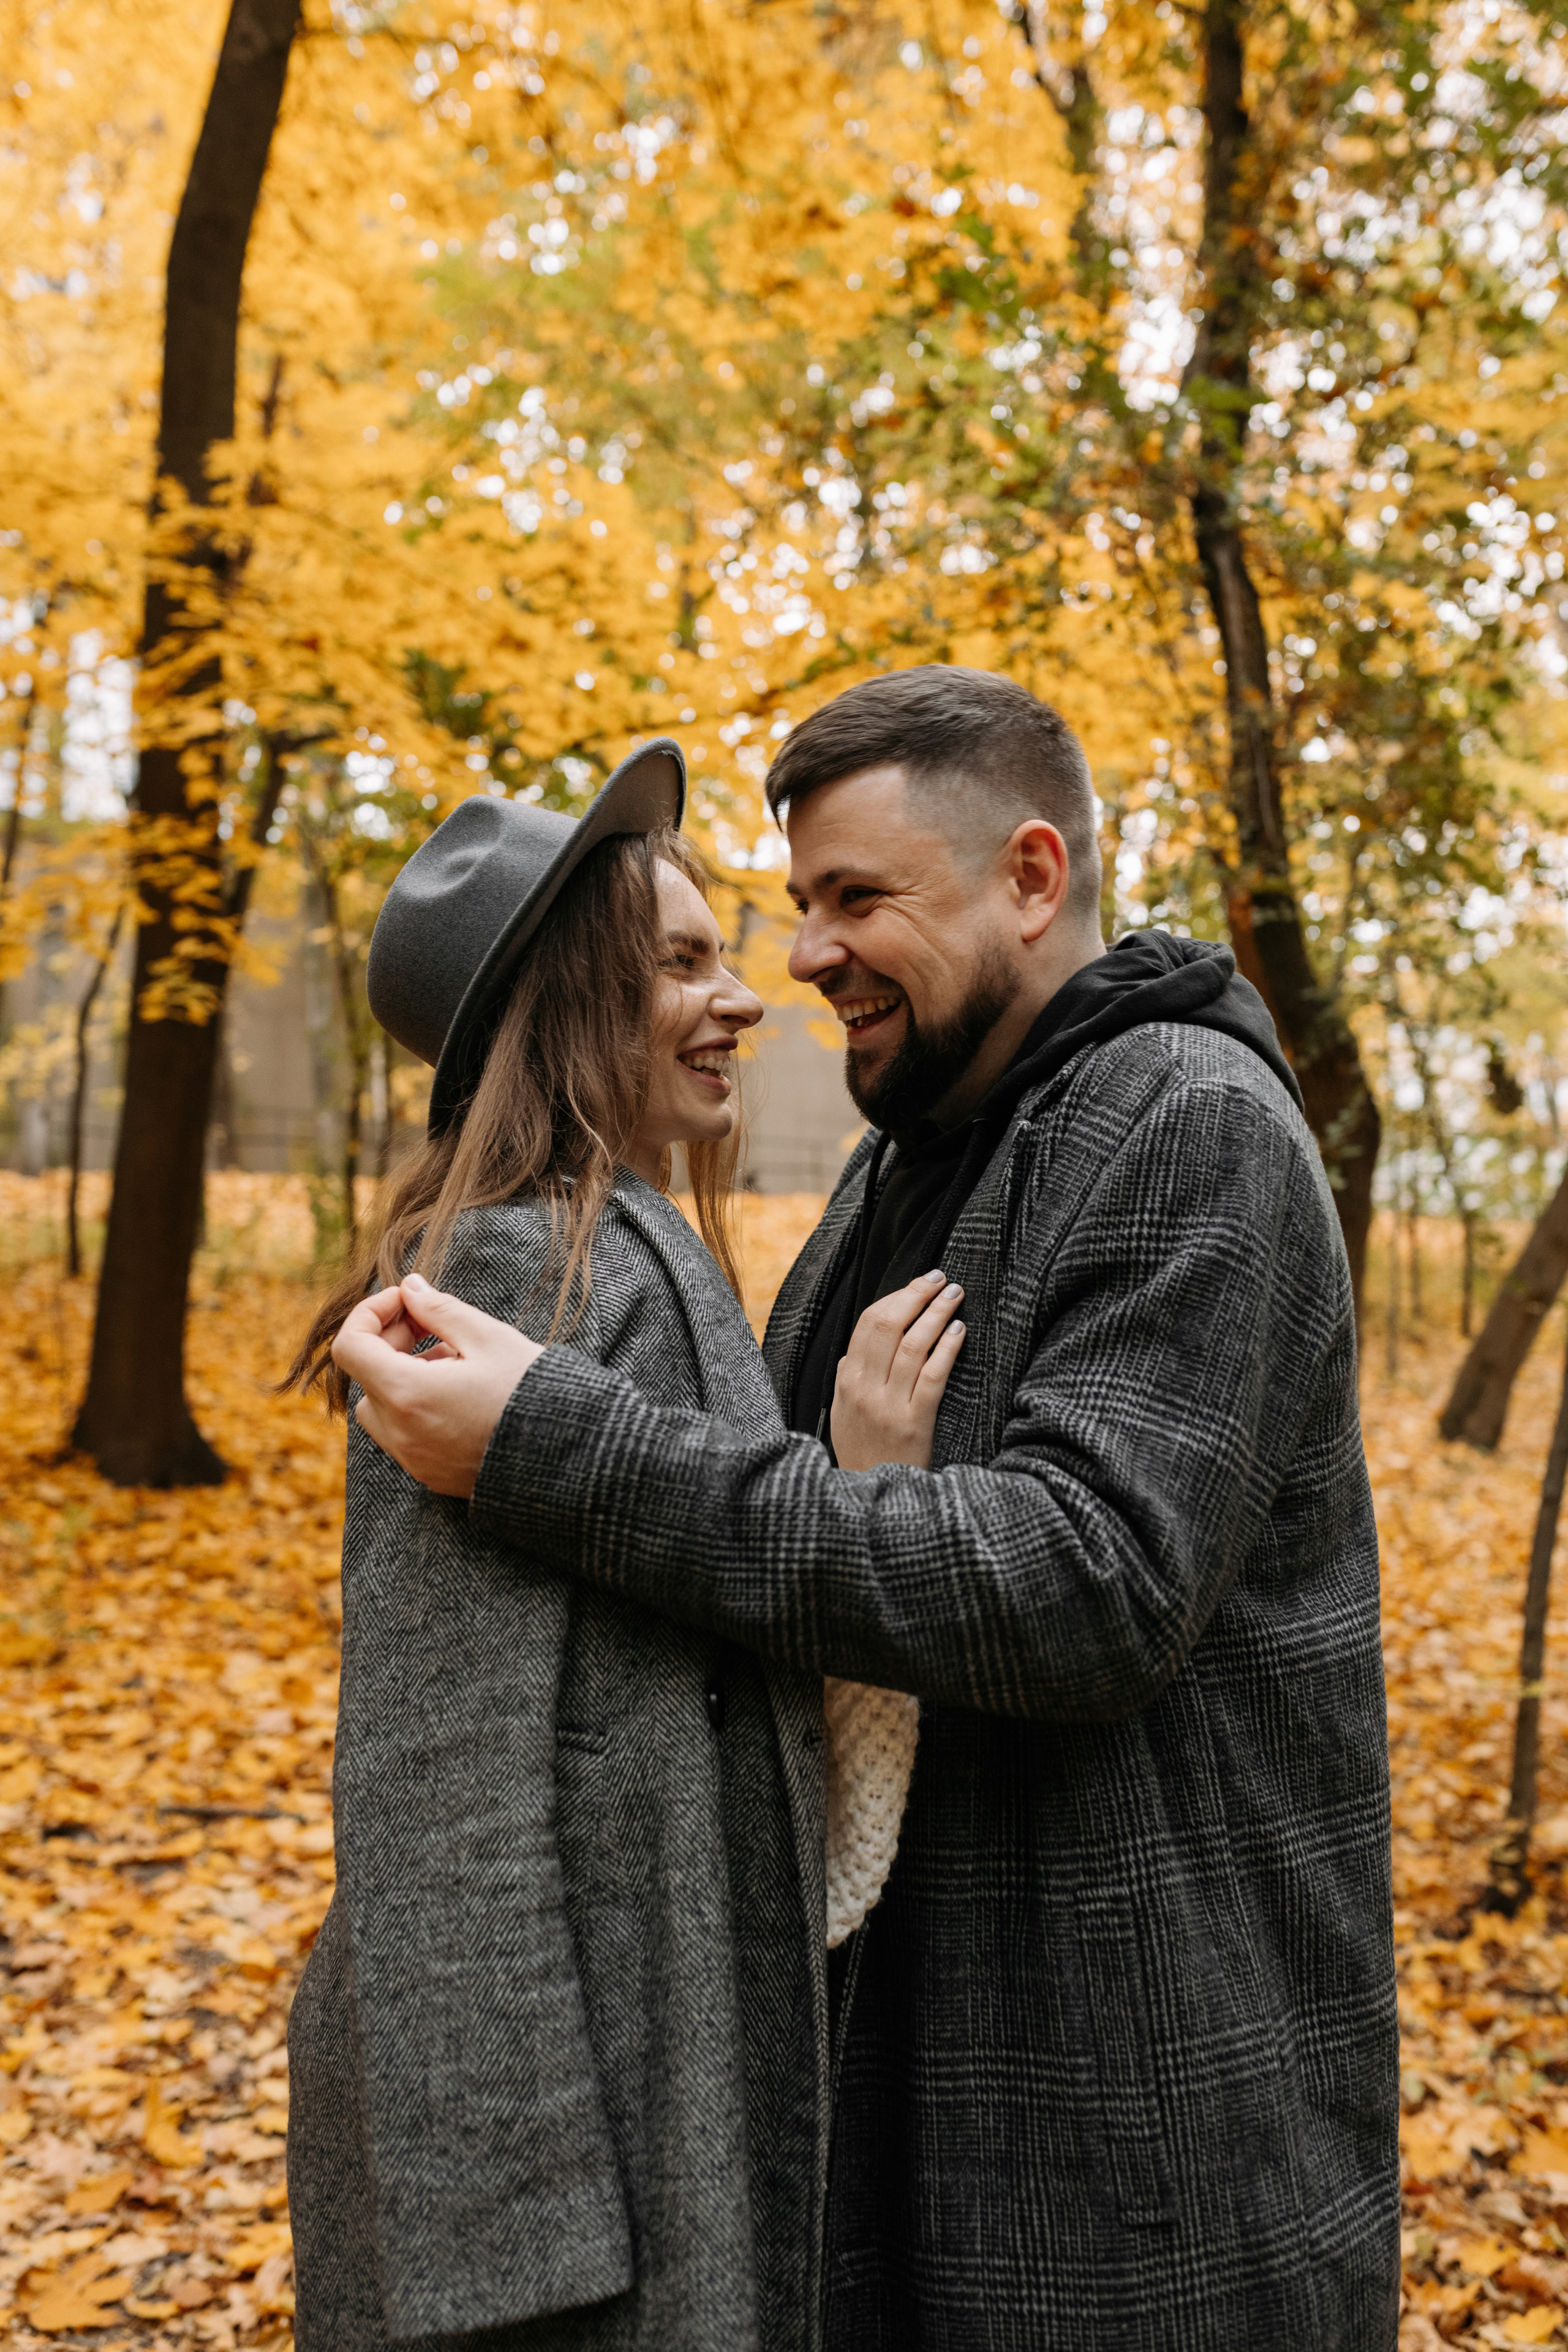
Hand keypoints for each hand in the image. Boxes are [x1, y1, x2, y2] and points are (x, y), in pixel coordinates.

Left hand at [330, 1271, 543, 1498]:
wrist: (572, 1456)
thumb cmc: (532, 1392)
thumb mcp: (488, 1338)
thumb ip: (439, 1309)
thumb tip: (410, 1288)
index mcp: (407, 1395)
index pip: (350, 1347)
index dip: (369, 1314)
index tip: (405, 1302)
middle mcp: (401, 1434)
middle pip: (365, 1378)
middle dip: (390, 1343)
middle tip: (431, 1323)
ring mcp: (415, 1460)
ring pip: (382, 1410)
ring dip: (402, 1377)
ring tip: (452, 1360)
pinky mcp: (432, 1476)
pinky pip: (405, 1435)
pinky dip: (416, 1407)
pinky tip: (459, 1392)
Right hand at [830, 1271, 965, 1472]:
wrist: (873, 1499)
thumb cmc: (862, 1454)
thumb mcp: (842, 1415)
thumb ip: (847, 1381)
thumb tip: (854, 1352)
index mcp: (847, 1383)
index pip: (868, 1325)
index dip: (896, 1297)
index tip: (919, 1282)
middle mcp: (865, 1390)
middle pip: (889, 1326)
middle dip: (917, 1295)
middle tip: (940, 1280)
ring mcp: (890, 1406)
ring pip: (914, 1346)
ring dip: (937, 1314)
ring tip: (955, 1296)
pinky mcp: (915, 1423)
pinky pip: (933, 1377)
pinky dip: (947, 1349)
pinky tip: (959, 1332)